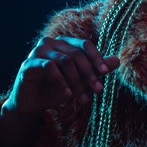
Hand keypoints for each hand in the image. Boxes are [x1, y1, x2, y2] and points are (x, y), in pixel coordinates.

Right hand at [3, 35, 119, 114]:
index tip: (105, 72)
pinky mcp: (29, 63)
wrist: (32, 103)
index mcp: (65, 42)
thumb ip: (97, 69)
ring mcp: (38, 51)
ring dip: (77, 81)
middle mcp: (52, 42)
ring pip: (65, 61)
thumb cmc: (58, 89)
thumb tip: (117, 60)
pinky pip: (49, 67)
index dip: (97, 57)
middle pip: (77, 53)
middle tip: (98, 90)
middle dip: (90, 73)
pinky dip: (61, 82)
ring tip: (83, 98)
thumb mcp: (80, 80)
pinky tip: (68, 94)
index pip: (85, 45)